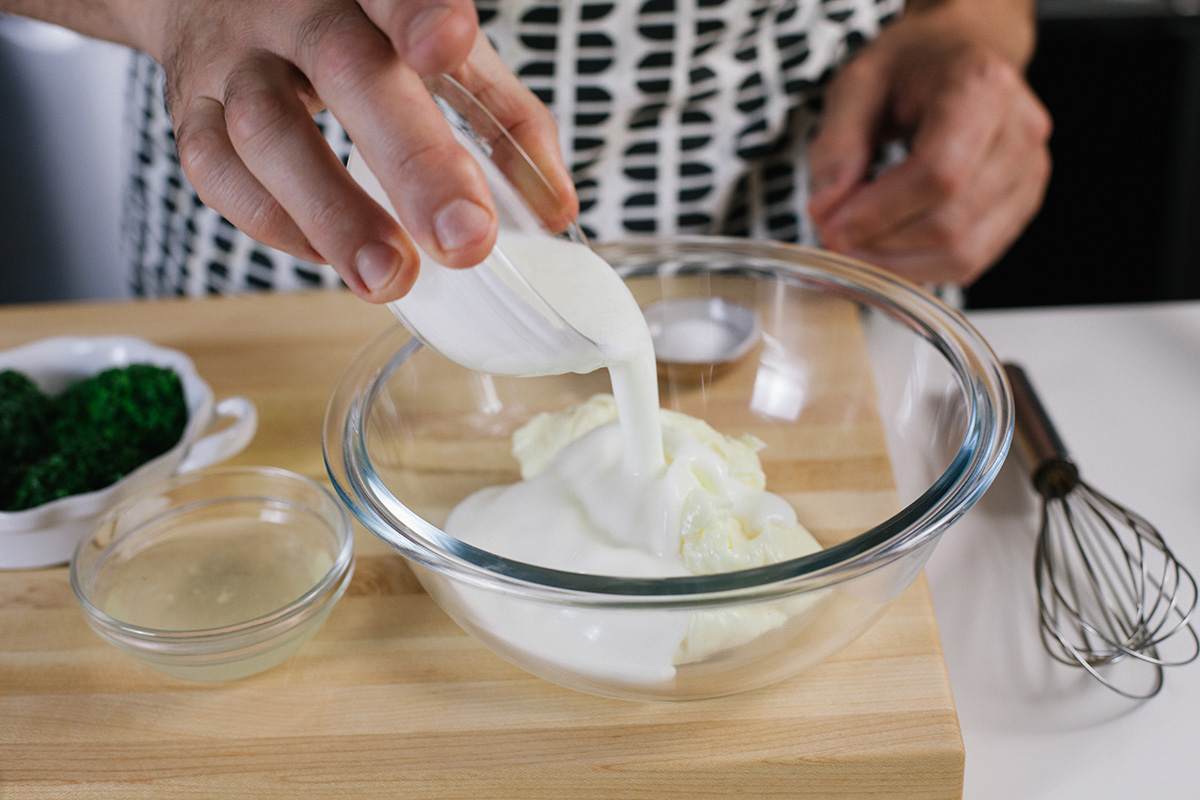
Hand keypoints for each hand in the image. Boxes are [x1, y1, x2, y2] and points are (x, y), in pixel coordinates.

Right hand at [139, 0, 575, 301]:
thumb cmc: (356, 26)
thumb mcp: (439, 48)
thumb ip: (502, 115)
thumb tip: (557, 208)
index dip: (420, 13)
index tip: (447, 43)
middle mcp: (293, 9)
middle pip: (344, 70)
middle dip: (410, 159)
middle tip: (464, 239)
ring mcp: (232, 59)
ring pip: (265, 131)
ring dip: (332, 214)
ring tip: (390, 279)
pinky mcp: (188, 110)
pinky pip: (216, 171)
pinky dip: (274, 222)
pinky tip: (328, 257)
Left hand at [807, 0, 1051, 286]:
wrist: (961, 53)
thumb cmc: (914, 64)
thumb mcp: (858, 83)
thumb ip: (837, 144)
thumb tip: (827, 209)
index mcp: (983, 86)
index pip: (938, 175)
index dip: (879, 213)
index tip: (831, 226)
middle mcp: (1020, 130)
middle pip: (951, 224)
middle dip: (881, 246)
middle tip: (832, 238)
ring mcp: (1029, 172)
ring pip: (964, 254)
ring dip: (898, 266)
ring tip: (855, 246)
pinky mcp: (1022, 204)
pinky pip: (972, 261)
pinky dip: (920, 267)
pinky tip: (886, 249)